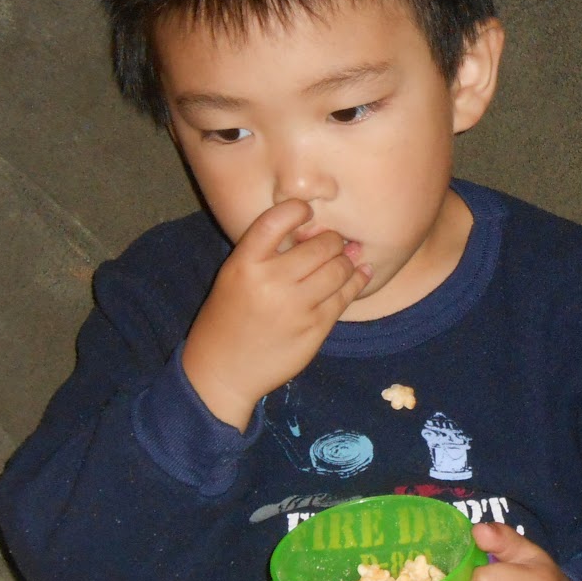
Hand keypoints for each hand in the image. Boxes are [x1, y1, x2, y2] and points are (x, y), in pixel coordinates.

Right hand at [182, 199, 370, 429]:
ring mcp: (295, 307)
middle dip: (332, 241)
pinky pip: (346, 296)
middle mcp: (271, 283)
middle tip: (330, 244)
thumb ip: (266, 252)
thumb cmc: (230, 317)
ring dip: (346, 261)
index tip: (306, 212)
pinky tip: (360, 274)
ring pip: (339, 268)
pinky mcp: (315, 328)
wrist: (222, 371)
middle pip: (321, 245)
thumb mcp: (235, 277)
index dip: (297, 209)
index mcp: (244, 265)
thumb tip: (317, 228)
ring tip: (342, 262)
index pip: (275, 221)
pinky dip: (357, 280)